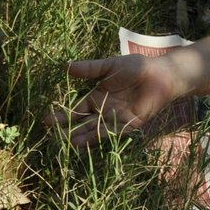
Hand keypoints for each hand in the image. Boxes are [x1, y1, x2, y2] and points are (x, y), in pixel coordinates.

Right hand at [49, 53, 184, 146]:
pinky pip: (115, 131)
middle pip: (84, 122)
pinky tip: (93, 140)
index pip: (76, 109)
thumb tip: (66, 67)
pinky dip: (104, 136)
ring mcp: (117, 117)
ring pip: (97, 129)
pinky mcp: (131, 123)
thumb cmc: (137, 67)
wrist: (161, 73)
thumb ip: (90, 68)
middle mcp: (105, 110)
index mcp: (97, 97)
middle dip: (70, 129)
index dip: (63, 115)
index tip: (47, 121)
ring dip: (85, 136)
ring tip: (71, 142)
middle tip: (55, 136)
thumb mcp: (110, 66)